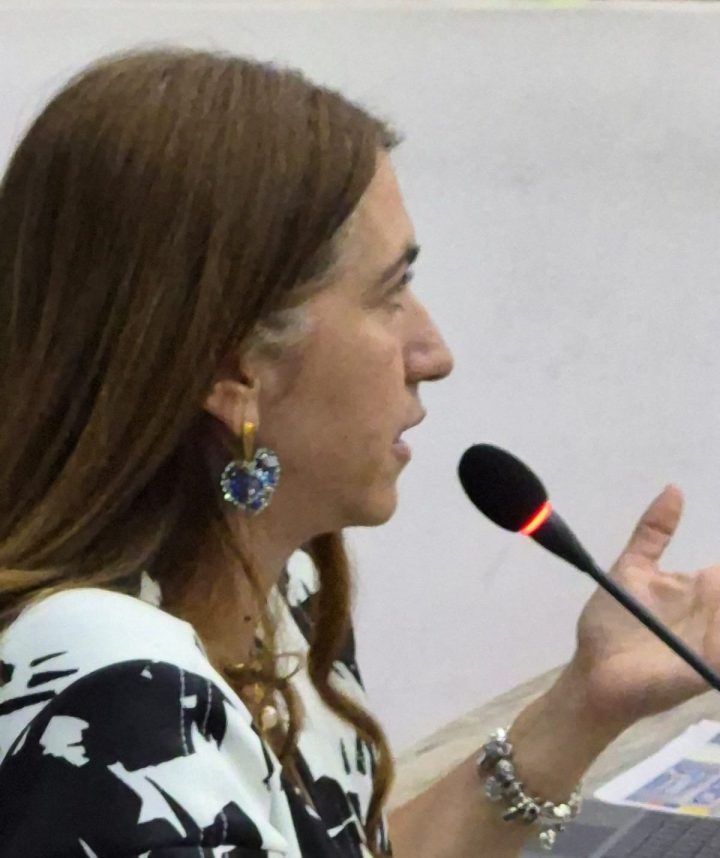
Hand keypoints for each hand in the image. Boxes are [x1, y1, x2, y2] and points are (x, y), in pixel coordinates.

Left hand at [566, 485, 719, 728]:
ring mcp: (719, 639)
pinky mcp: (715, 666)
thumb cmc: (612, 621)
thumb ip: (653, 532)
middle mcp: (719, 612)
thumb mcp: (633, 568)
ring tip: (719, 609)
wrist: (594, 671)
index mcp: (705, 587)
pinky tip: (719, 627)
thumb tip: (674, 488)